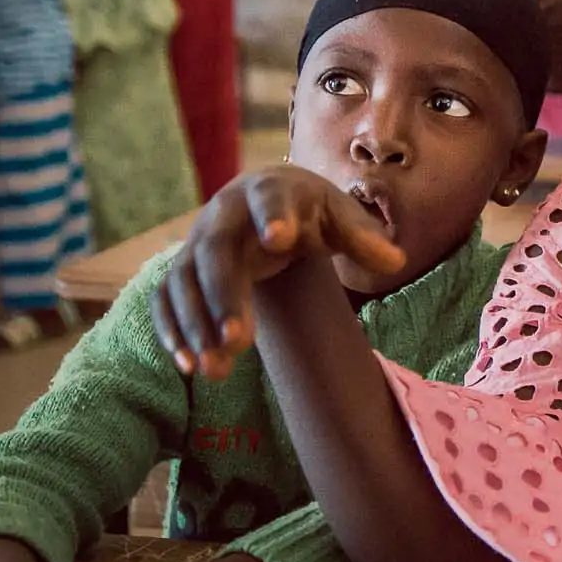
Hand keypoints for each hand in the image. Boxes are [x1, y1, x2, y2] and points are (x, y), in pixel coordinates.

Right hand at [152, 165, 403, 377]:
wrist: (264, 202)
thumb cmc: (309, 211)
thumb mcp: (339, 216)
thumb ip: (362, 237)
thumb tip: (395, 262)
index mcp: (268, 192)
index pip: (269, 201)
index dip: (273, 216)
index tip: (280, 239)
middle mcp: (223, 215)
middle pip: (215, 253)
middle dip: (224, 296)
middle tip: (240, 340)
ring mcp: (196, 243)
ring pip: (183, 282)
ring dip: (196, 325)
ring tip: (215, 370)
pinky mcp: (182, 271)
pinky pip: (166, 300)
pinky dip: (172, 331)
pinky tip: (189, 366)